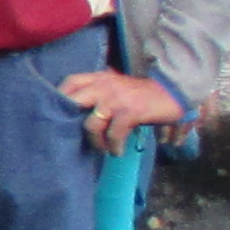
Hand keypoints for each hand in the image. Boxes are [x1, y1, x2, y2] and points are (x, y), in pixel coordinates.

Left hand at [61, 68, 180, 151]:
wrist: (174, 92)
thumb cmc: (143, 94)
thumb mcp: (118, 88)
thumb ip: (99, 93)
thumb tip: (77, 112)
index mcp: (100, 77)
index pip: (71, 82)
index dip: (59, 96)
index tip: (55, 112)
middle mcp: (105, 85)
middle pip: (73, 102)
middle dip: (68, 121)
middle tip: (72, 136)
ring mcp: (116, 99)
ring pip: (91, 124)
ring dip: (95, 142)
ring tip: (103, 148)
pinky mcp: (130, 112)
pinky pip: (113, 134)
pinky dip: (113, 146)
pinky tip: (117, 151)